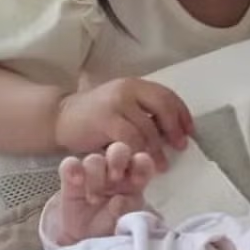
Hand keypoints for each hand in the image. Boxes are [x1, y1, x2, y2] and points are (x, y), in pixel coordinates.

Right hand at [54, 144, 155, 243]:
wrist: (86, 239)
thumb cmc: (111, 226)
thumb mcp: (123, 223)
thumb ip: (124, 211)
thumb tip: (119, 200)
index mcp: (133, 179)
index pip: (142, 161)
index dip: (142, 164)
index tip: (137, 181)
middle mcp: (114, 171)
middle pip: (119, 150)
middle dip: (117, 160)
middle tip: (115, 178)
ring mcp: (92, 173)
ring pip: (94, 159)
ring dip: (95, 176)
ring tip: (94, 199)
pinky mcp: (71, 179)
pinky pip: (69, 164)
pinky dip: (72, 169)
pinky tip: (77, 182)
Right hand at [55, 78, 191, 167]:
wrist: (60, 117)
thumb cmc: (93, 117)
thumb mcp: (122, 107)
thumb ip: (143, 113)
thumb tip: (172, 130)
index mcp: (135, 84)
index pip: (167, 95)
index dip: (182, 114)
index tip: (190, 131)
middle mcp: (128, 89)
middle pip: (163, 106)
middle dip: (175, 128)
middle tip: (180, 147)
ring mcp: (116, 102)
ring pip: (148, 126)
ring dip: (158, 149)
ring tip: (161, 165)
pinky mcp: (106, 119)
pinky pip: (130, 138)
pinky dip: (139, 153)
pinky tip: (140, 163)